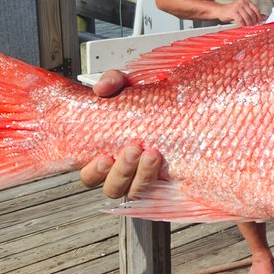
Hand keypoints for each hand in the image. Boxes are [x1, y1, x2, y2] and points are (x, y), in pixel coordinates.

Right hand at [78, 69, 164, 198]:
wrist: (182, 102)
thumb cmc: (148, 97)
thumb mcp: (128, 84)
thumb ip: (113, 81)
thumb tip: (102, 88)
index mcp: (107, 153)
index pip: (91, 175)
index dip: (94, 172)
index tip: (104, 157)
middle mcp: (125, 169)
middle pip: (112, 188)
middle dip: (121, 171)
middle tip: (133, 148)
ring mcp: (146, 176)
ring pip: (135, 191)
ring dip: (142, 175)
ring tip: (152, 153)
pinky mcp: (168, 179)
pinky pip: (160, 191)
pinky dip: (160, 179)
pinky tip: (166, 165)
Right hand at [213, 0, 263, 25]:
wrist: (220, 10)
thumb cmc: (232, 11)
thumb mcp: (243, 10)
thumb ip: (252, 13)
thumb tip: (264, 17)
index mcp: (246, 1)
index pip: (256, 9)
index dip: (259, 16)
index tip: (259, 22)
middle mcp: (242, 2)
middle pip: (252, 14)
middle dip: (254, 21)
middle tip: (254, 26)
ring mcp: (237, 6)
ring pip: (247, 17)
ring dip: (249, 24)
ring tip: (249, 27)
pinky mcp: (233, 12)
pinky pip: (240, 20)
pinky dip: (243, 25)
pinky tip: (243, 27)